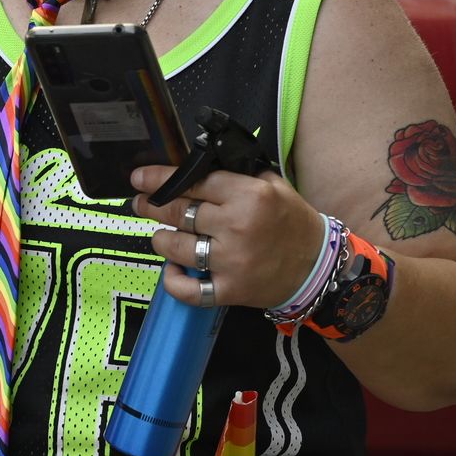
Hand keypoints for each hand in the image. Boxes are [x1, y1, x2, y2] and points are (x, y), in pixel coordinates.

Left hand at [130, 164, 325, 308]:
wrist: (316, 266)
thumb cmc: (292, 221)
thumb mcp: (272, 185)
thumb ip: (236, 173)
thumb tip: (197, 164)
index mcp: (248, 195)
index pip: (193, 182)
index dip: (160, 179)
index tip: (139, 178)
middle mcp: (236, 226)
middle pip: (179, 213)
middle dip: (152, 206)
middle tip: (140, 203)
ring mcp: (231, 261)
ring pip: (178, 248)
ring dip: (162, 240)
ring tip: (160, 235)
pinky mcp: (231, 290)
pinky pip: (190, 290)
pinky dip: (174, 282)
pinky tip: (172, 270)